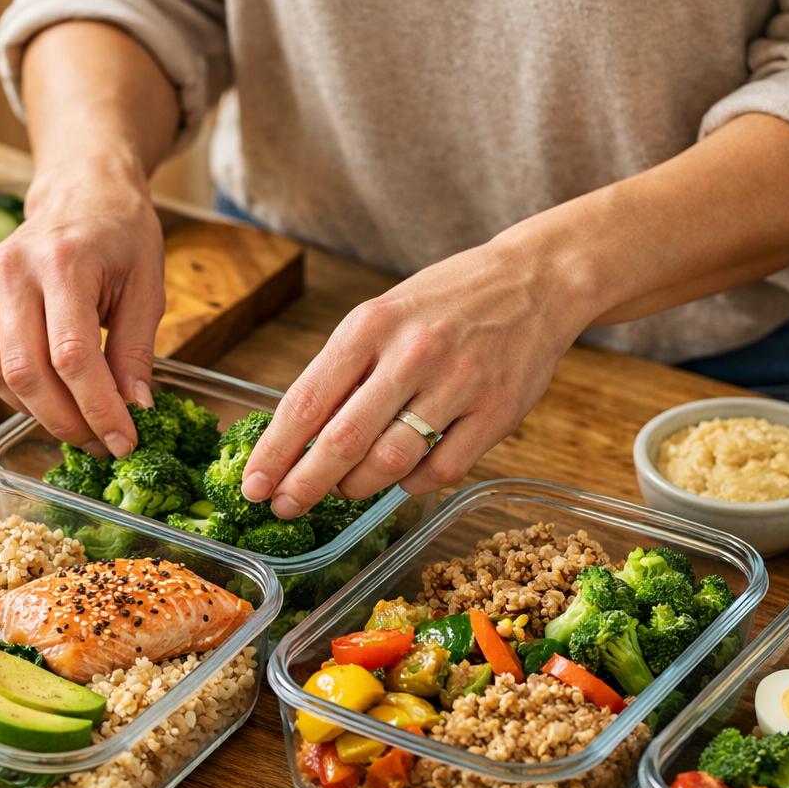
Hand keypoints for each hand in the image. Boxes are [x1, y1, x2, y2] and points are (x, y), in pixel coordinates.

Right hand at [0, 156, 165, 456]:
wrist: (81, 190)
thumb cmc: (121, 234)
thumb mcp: (147, 287)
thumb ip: (137, 350)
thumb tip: (134, 411)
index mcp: (63, 261)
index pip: (72, 356)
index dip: (97, 408)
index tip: (123, 442)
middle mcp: (12, 270)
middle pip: (27, 372)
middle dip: (66, 421)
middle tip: (100, 445)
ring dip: (38, 413)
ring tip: (78, 423)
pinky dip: (13, 393)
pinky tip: (47, 395)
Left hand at [241, 232, 592, 516]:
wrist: (535, 280)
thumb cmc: (445, 302)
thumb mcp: (380, 316)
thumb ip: (341, 371)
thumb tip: (293, 438)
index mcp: (370, 326)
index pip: (306, 402)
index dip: (274, 453)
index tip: (252, 485)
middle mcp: (412, 355)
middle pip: (342, 441)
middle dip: (304, 485)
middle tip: (284, 507)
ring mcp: (458, 385)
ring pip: (390, 462)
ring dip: (356, 487)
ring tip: (343, 488)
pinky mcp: (498, 412)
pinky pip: (441, 470)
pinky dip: (411, 484)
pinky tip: (403, 475)